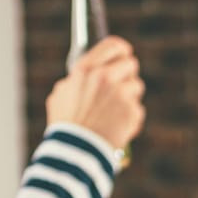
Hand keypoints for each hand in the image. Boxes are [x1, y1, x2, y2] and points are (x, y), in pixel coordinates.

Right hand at [49, 36, 145, 151]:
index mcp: (85, 69)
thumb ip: (75, 81)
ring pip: (136, 86)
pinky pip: (137, 109)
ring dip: (129, 97)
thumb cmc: (66, 126)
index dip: (121, 49)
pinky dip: (130, 118)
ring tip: (114, 112)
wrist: (76, 152)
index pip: (112, 45)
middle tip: (121, 86)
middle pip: (130, 64)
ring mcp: (120, 94)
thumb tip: (86, 74)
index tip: (124, 53)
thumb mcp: (60, 96)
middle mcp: (104, 77)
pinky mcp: (132, 112)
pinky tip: (116, 127)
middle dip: (127, 74)